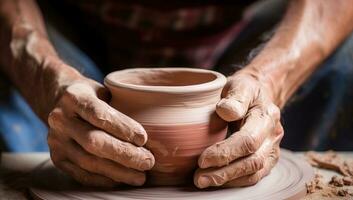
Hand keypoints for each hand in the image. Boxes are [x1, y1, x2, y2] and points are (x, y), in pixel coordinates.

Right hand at [48, 76, 154, 186]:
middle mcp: (61, 119)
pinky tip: (121, 180)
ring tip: (140, 176)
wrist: (58, 99)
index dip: (122, 128)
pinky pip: (80, 174)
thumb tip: (153, 126)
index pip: (99, 115)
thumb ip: (121, 105)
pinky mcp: (57, 158)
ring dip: (117, 171)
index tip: (143, 138)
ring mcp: (56, 140)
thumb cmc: (92, 95)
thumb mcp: (105, 90)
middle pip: (93, 142)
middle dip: (124, 154)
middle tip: (148, 161)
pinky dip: (103, 179)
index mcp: (74, 97)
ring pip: (88, 161)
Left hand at [194, 70, 283, 187]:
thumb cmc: (245, 89)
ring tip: (203, 181)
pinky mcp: (266, 159)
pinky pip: (253, 176)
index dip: (225, 153)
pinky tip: (215, 181)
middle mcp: (273, 136)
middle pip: (252, 162)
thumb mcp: (240, 84)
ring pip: (254, 173)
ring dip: (228, 181)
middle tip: (199, 178)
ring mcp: (272, 150)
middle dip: (225, 173)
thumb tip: (225, 110)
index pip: (247, 141)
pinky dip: (234, 181)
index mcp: (266, 116)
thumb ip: (235, 97)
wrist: (259, 95)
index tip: (202, 160)